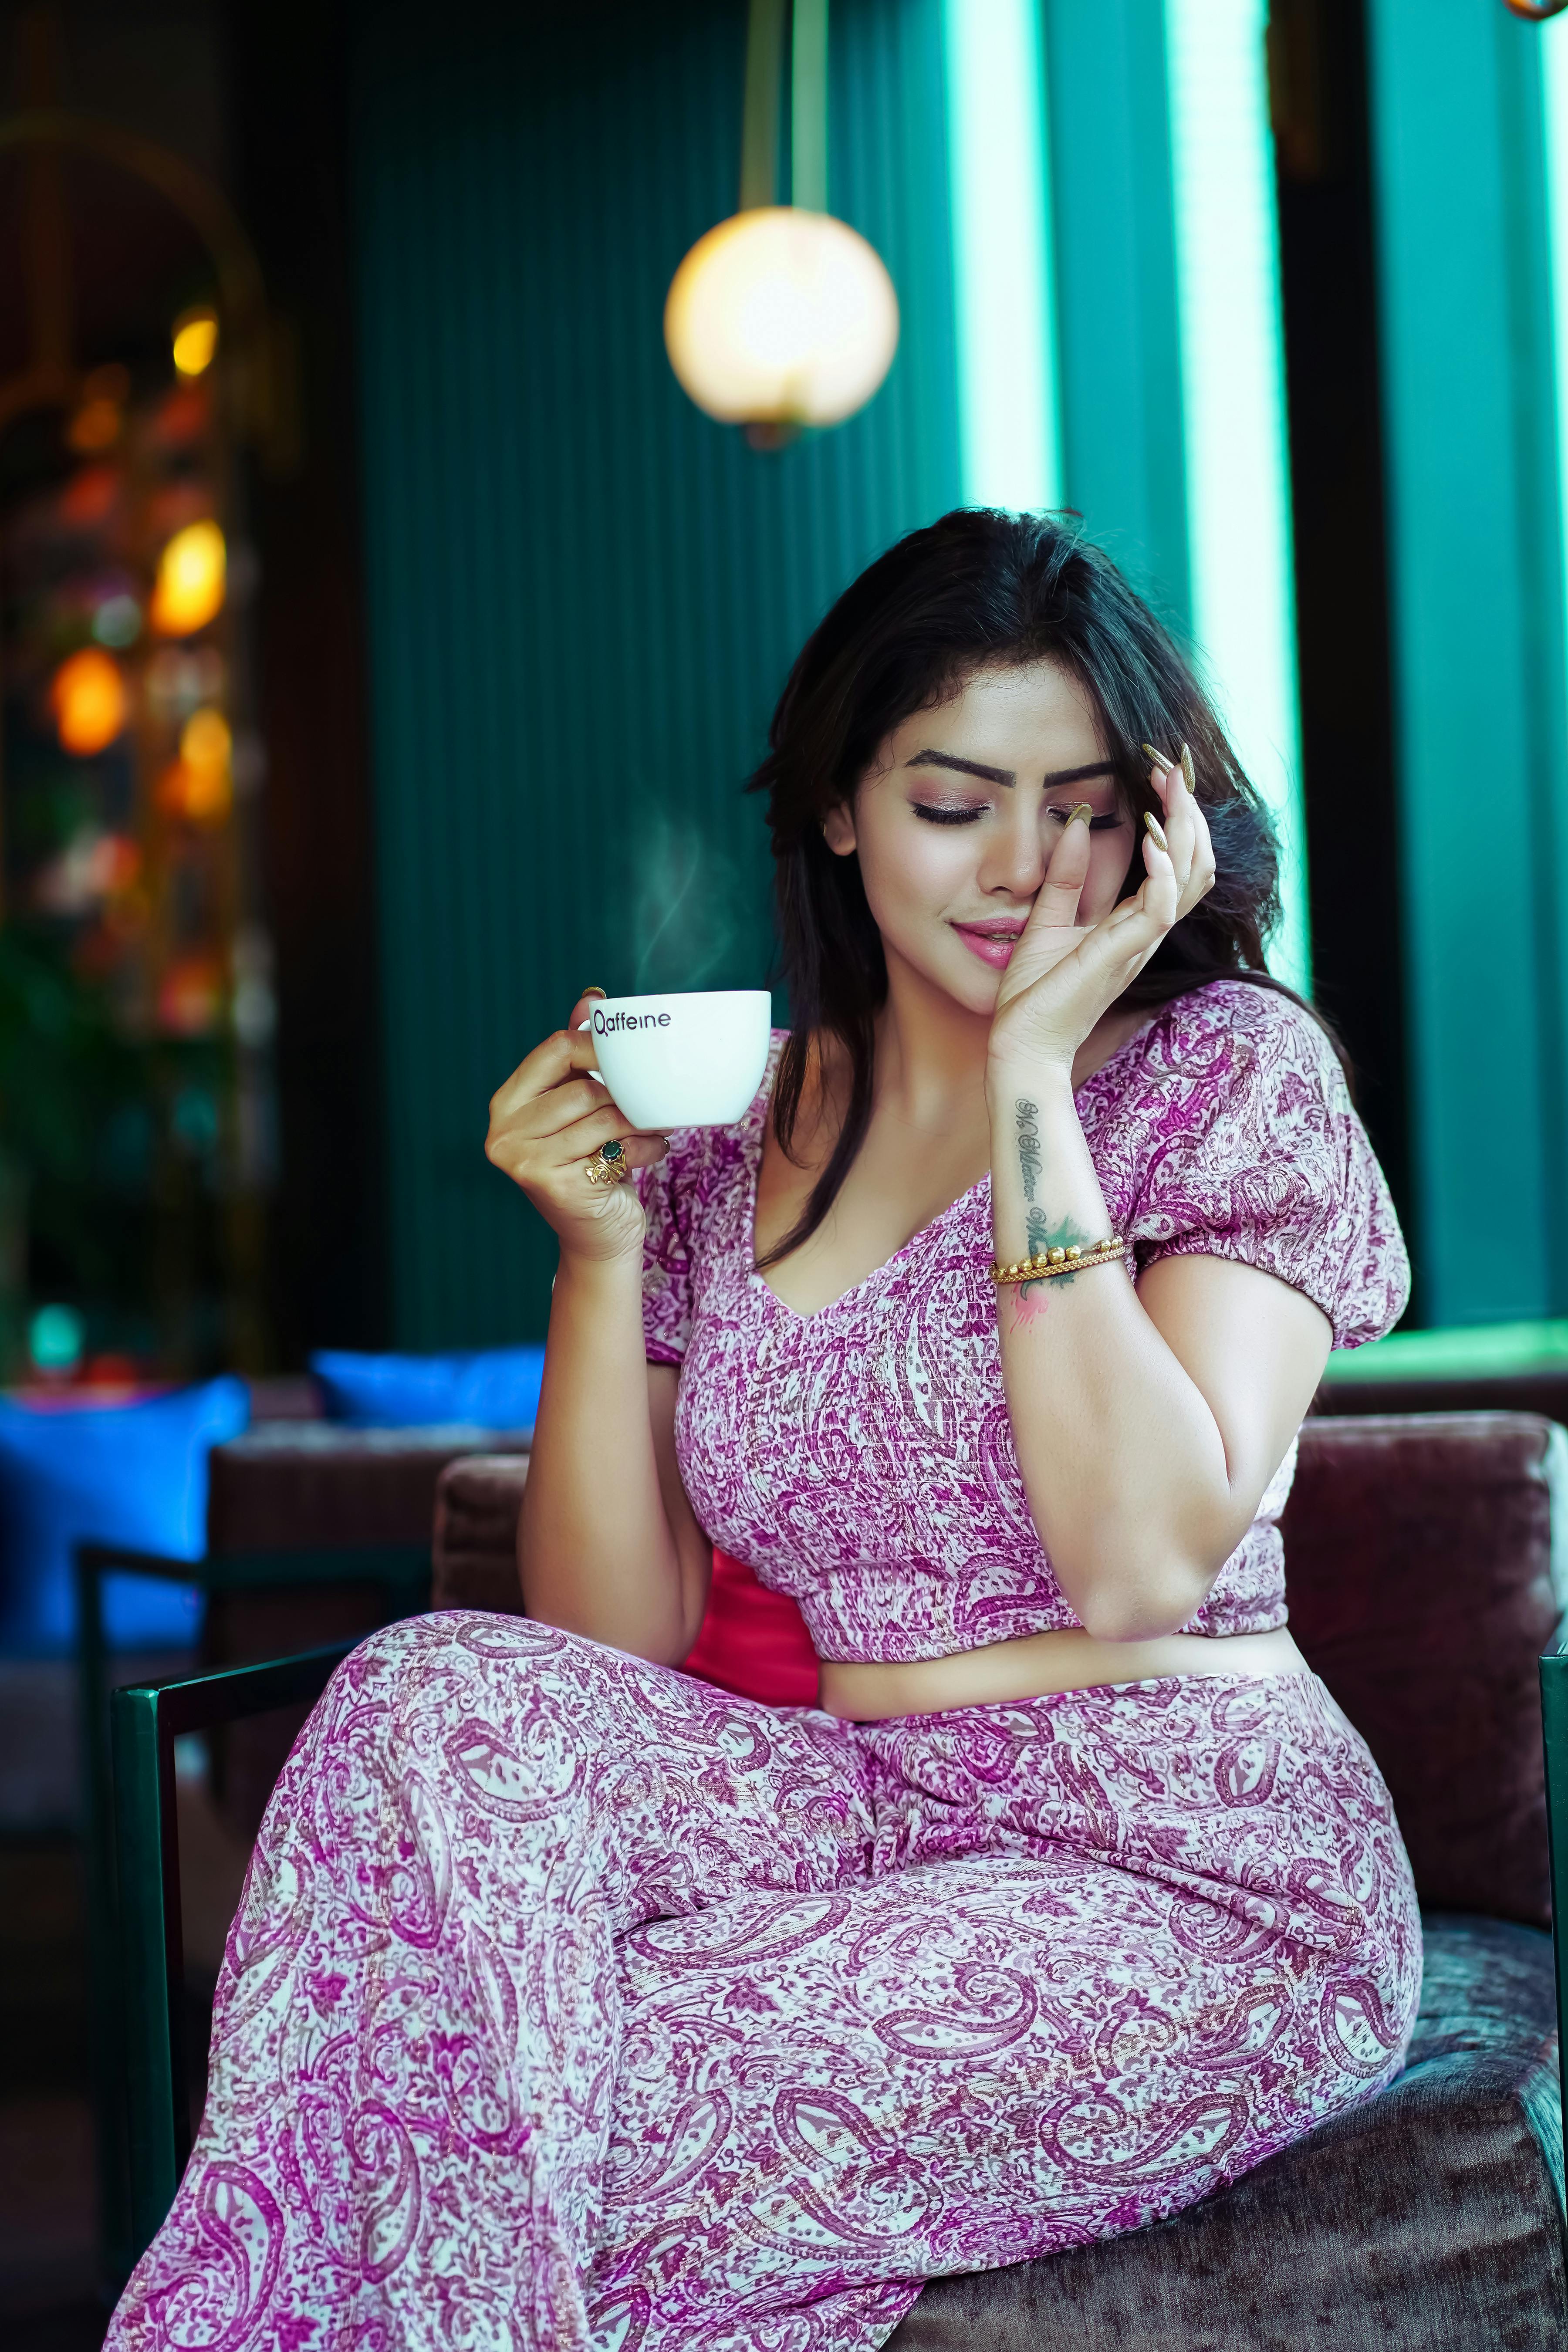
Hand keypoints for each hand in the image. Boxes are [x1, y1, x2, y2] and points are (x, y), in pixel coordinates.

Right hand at [485, 989, 668, 1264]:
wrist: (596, 1236)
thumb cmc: (589, 1162)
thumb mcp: (579, 1108)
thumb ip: (578, 1056)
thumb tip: (591, 999)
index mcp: (507, 1103)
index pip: (555, 1050)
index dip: (599, 1046)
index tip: (630, 1053)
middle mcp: (505, 1132)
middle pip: (583, 1088)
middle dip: (625, 1095)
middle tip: (649, 1102)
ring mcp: (525, 1162)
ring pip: (602, 1117)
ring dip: (639, 1122)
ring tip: (653, 1126)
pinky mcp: (555, 1186)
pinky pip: (615, 1149)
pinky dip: (644, 1149)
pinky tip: (649, 1153)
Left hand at [987, 748, 1215, 1073]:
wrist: (1021, 1047)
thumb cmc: (1034, 996)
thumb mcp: (1046, 921)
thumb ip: (1064, 874)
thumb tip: (1073, 818)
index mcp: (1132, 923)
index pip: (1174, 863)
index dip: (1178, 818)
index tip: (1165, 775)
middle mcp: (1146, 932)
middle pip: (1194, 864)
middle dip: (1190, 811)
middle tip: (1174, 768)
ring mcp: (1138, 944)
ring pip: (1189, 879)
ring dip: (1185, 829)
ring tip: (1172, 789)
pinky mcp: (1121, 955)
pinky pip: (1159, 908)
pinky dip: (1161, 869)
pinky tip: (1150, 837)